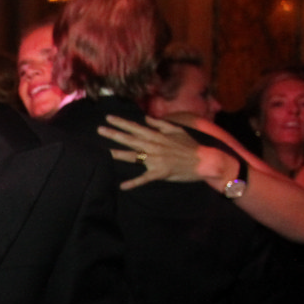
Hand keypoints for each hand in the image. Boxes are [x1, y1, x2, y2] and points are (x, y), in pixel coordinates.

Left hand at [97, 114, 213, 189]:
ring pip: (134, 156)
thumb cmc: (191, 146)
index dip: (121, 123)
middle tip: (100, 130)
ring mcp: (156, 160)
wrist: (204, 160)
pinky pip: (144, 178)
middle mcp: (154, 146)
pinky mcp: (160, 173)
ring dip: (120, 154)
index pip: (136, 127)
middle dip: (114, 134)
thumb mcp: (176, 130)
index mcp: (157, 136)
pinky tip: (123, 186)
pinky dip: (133, 183)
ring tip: (107, 152)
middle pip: (131, 139)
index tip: (108, 118)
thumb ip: (160, 124)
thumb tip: (146, 117)